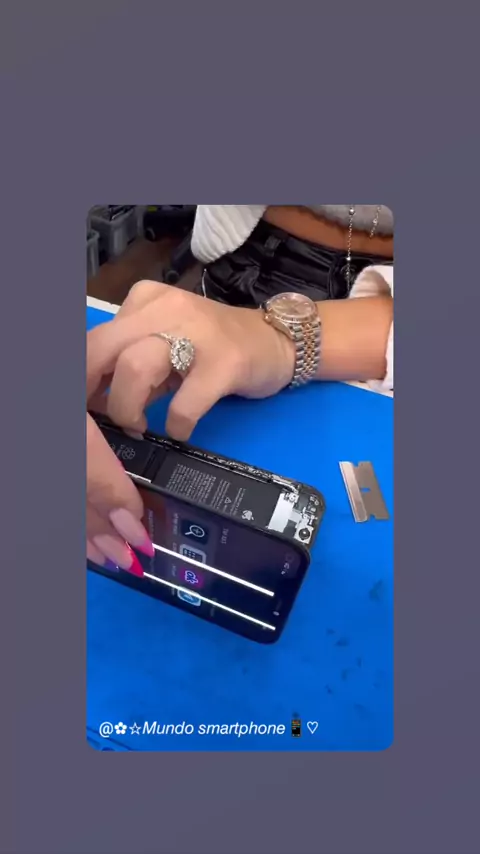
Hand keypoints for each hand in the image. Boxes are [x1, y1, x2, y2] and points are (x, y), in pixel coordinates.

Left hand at [86, 280, 294, 568]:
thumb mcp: (164, 343)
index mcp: (144, 301)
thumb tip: (90, 400)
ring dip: (128, 409)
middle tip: (104, 421)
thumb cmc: (213, 347)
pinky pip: (185, 403)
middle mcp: (166, 308)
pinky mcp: (226, 362)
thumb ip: (127, 362)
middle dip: (93, 394)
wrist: (278, 341)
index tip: (83, 409)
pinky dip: (177, 425)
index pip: (93, 339)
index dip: (79, 381)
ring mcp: (197, 332)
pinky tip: (180, 430)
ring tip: (140, 425)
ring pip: (135, 368)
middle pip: (102, 350)